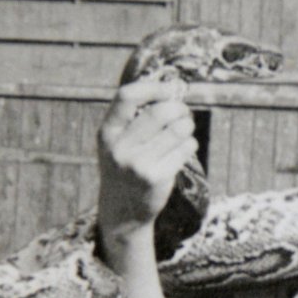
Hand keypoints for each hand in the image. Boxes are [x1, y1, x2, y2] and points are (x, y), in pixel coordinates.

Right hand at [96, 79, 198, 242]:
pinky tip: (185, 147)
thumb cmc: (125, 167)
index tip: (170, 88)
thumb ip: (134, 117)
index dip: (153, 87)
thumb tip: (174, 89)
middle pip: (159, 112)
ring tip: (185, 129)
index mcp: (107, 132)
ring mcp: (139, 164)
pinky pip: (185, 149)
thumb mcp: (117, 142)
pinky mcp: (157, 178)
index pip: (127, 97)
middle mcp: (120, 148)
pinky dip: (190, 143)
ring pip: (177, 130)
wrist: (123, 211)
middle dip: (178, 108)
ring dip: (187, 125)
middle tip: (184, 111)